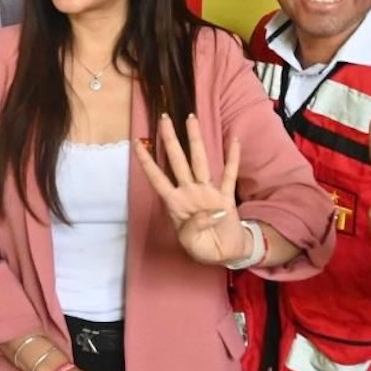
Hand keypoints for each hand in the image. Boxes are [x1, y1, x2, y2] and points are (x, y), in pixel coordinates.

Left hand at [134, 114, 247, 265]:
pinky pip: (229, 174)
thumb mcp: (191, 244)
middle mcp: (189, 191)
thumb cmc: (203, 247)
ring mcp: (208, 191)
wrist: (227, 253)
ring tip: (191, 119)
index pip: (157, 178)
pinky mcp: (226, 196)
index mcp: (175, 203)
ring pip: (200, 160)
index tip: (136, 143)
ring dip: (196, 140)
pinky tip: (233, 140)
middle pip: (177, 160)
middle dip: (170, 139)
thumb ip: (193, 228)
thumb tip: (208, 213)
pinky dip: (232, 158)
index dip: (147, 162)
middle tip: (163, 117)